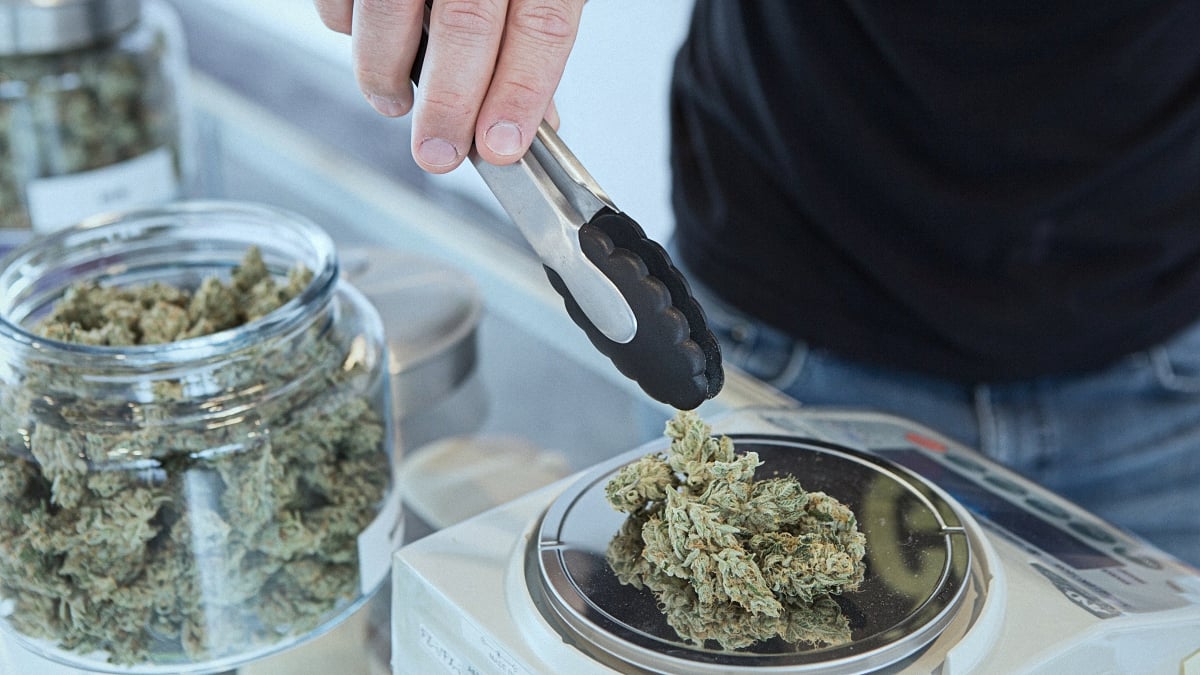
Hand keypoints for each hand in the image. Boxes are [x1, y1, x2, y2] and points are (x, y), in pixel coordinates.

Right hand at [314, 0, 582, 172]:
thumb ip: (534, 31)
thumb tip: (535, 115)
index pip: (542, 26)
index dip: (521, 93)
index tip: (503, 145)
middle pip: (466, 25)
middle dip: (448, 105)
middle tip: (438, 153)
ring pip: (388, 8)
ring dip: (385, 72)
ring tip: (394, 103)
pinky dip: (347, 24)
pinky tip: (367, 39)